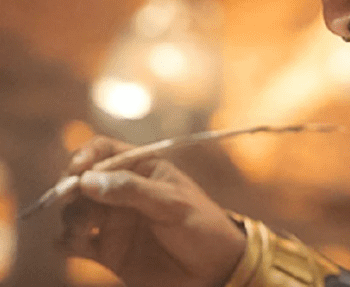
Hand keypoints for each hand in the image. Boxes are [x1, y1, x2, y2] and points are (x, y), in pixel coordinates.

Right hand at [59, 136, 245, 286]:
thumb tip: (87, 180)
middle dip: (71, 187)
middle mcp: (122, 192)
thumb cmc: (203, 227)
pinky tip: (72, 243)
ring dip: (70, 216)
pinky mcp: (106, 250)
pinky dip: (64, 241)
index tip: (78, 168)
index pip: (104, 151)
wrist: (214, 270)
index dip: (86, 155)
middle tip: (71, 200)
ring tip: (83, 229)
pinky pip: (72, 242)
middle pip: (81, 180)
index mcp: (143, 170)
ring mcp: (112, 220)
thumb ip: (131, 191)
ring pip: (74, 211)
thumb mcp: (173, 204)